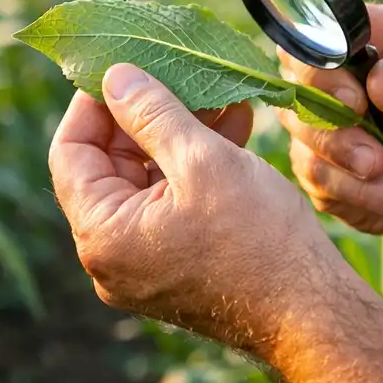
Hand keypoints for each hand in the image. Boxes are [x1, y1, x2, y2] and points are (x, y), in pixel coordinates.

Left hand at [49, 63, 342, 353]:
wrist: (313, 315)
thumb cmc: (259, 241)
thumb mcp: (203, 160)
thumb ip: (153, 113)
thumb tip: (116, 76)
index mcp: (102, 236)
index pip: (70, 153)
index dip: (92, 104)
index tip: (124, 67)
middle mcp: (112, 258)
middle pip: (109, 166)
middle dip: (147, 115)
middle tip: (182, 73)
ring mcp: (145, 266)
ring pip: (147, 182)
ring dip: (179, 135)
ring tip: (220, 96)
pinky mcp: (178, 268)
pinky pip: (173, 206)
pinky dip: (196, 168)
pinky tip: (233, 129)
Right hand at [278, 3, 382, 258]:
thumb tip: (381, 80)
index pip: (332, 27)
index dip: (327, 58)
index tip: (355, 100)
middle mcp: (348, 72)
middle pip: (299, 75)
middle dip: (330, 120)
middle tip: (373, 155)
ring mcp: (329, 118)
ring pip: (301, 128)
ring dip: (348, 162)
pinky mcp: (322, 163)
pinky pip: (315, 174)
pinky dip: (360, 194)